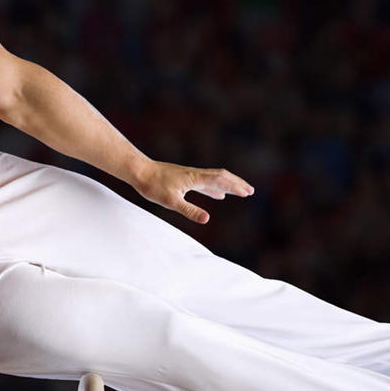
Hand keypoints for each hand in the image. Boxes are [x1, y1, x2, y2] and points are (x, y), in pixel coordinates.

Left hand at [132, 159, 253, 223]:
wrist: (139, 171)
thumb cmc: (153, 186)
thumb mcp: (171, 202)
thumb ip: (189, 210)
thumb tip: (207, 219)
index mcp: (194, 178)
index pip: (220, 180)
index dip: (234, 186)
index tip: (247, 193)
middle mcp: (195, 174)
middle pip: (221, 176)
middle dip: (236, 184)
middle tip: (251, 192)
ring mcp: (190, 175)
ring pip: (214, 179)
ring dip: (228, 185)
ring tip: (240, 192)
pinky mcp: (184, 178)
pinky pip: (205, 183)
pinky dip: (215, 189)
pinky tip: (218, 196)